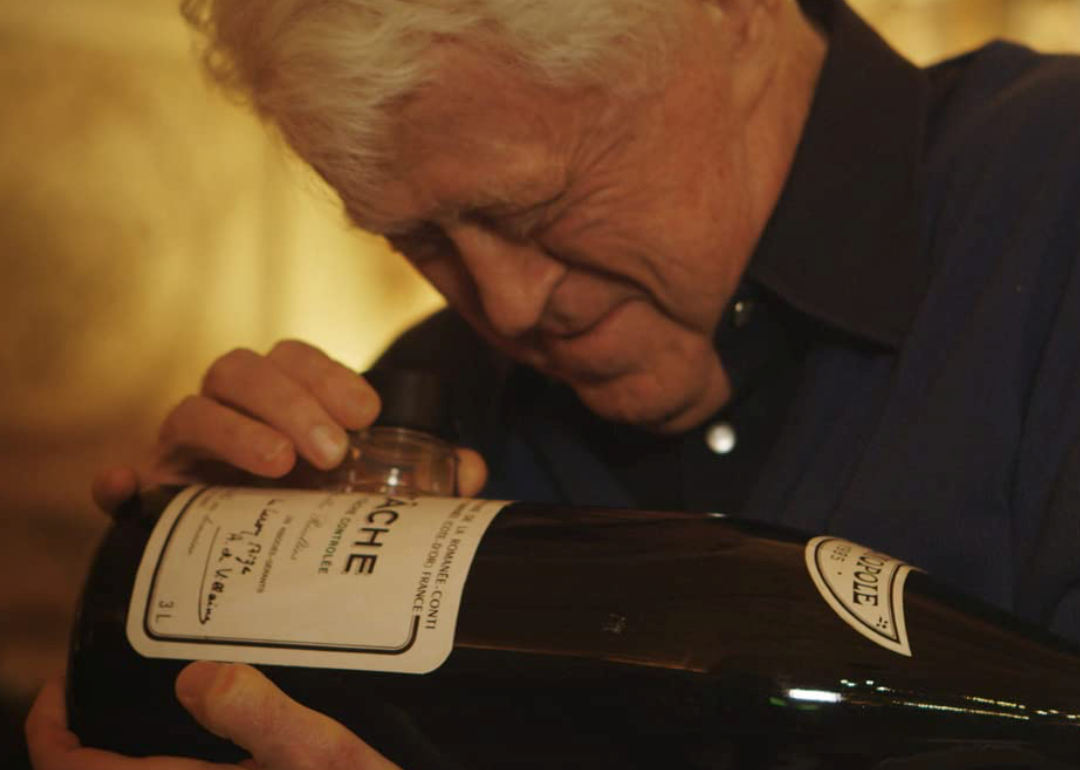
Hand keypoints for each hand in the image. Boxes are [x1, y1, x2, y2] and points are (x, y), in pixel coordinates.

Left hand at [27, 662, 402, 769]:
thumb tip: (193, 677)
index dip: (53, 730)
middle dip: (107, 724)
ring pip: (161, 769)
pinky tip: (236, 706)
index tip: (63, 682)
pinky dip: (199, 741)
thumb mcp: (325, 758)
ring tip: (177, 674)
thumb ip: (260, 716)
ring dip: (152, 732)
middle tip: (128, 664)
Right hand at [92, 340, 487, 511]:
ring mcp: (184, 451)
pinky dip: (122, 480)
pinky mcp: (151, 492)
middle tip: (331, 450)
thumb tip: (475, 468)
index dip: (327, 375)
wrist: (259, 572)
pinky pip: (126, 478)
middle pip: (242, 368)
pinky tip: (128, 487)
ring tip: (280, 466)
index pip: (293, 357)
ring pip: (192, 407)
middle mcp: (229, 413)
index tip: (367, 413)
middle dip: (291, 399)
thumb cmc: (318, 515)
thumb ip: (421, 477)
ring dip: (236, 429)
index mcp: (280, 401)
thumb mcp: (371, 495)